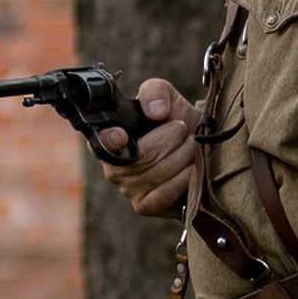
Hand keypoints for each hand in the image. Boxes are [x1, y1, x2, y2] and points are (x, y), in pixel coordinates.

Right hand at [99, 75, 198, 217]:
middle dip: (170, 139)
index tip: (122, 135)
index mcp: (109, 139)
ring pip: (157, 173)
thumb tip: (155, 110)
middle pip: (141, 156)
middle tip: (183, 129)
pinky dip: (184, 178)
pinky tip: (193, 167)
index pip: (99, 143)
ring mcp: (128, 189)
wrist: (198, 146)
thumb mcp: (165, 97)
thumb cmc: (174, 121)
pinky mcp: (146, 206)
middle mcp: (113, 167)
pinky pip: (165, 193)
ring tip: (193, 145)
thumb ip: (155, 92)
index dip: (110, 140)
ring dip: (183, 155)